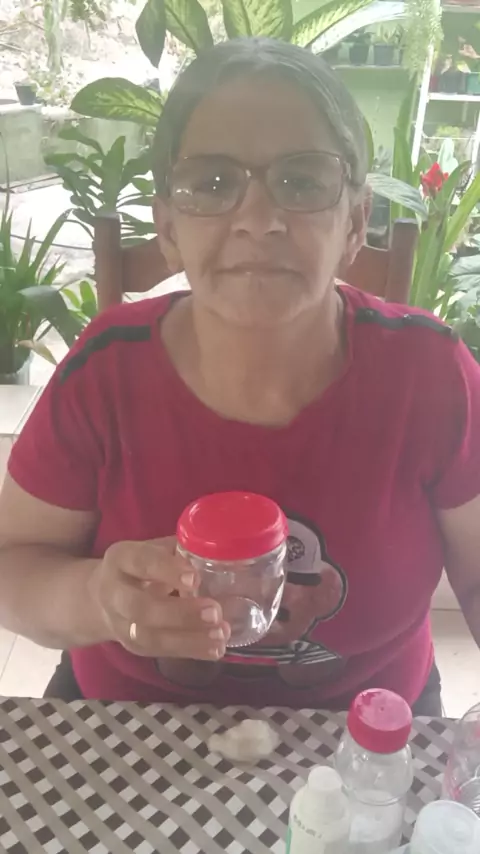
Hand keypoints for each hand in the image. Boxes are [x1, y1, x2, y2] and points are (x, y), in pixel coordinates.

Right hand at [88, 537, 229, 658]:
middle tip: (214, 612)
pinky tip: (215, 648)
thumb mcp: (155, 549)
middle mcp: (114, 593)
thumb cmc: (142, 565)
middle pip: (139, 607)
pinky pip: (159, 651)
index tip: (195, 579)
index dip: (166, 570)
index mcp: (121, 558)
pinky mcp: (132, 646)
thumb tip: (219, 550)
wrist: (102, 596)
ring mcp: (121, 623)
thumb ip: (181, 549)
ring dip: (188, 639)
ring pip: (149, 636)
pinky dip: (189, 651)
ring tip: (220, 634)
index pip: (141, 562)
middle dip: (179, 613)